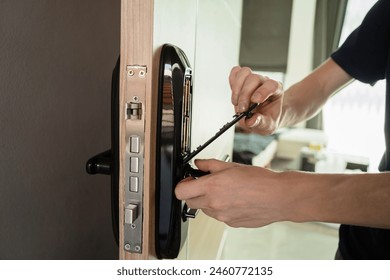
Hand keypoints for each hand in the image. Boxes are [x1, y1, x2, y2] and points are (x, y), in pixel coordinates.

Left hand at [175, 159, 289, 227]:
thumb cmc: (260, 181)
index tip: (189, 180)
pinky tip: (236, 200)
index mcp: (211, 187)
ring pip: (206, 210)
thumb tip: (199, 164)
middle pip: (190, 202)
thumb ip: (210, 165)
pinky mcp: (231, 223)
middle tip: (206, 185)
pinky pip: (220, 216)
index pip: (181, 192)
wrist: (279, 197)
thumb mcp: (232, 166)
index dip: (183, 185)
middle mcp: (214, 204)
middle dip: (195, 193)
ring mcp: (222, 216)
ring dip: (210, 201)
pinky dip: (223, 209)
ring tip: (227, 191)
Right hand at [229, 66, 283, 134]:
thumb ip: (261, 123)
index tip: (254, 101)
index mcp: (276, 91)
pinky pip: (236, 72)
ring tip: (236, 103)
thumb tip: (251, 121)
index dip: (263, 91)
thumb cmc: (267, 119)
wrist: (262, 117)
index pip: (272, 85)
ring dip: (236, 88)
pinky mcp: (243, 79)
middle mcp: (265, 82)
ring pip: (244, 73)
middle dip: (244, 94)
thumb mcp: (267, 126)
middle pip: (254, 78)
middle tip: (241, 110)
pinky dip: (232, 82)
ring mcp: (254, 79)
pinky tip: (234, 95)